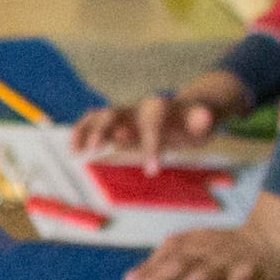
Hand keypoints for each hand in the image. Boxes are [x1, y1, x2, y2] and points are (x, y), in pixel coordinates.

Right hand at [73, 74, 247, 162]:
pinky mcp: (115, 123)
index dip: (150, 145)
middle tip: (97, 149)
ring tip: (76, 150)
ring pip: (99, 116)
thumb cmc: (194, 122)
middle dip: (104, 129)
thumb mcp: (204, 123)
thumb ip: (202, 120)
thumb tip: (203, 117)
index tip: (152, 171)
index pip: (151, 123)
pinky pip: (93, 123)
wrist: (187, 112)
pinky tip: (75, 149)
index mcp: (160, 108)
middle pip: (115, 112)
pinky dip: (82, 132)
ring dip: (87, 131)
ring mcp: (124, 114)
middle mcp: (137, 108)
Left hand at [127, 194, 279, 279]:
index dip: (148, 267)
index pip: (167, 253)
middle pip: (180, 263)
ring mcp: (230, 261)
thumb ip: (169, 257)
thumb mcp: (197, 243)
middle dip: (158, 277)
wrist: (272, 238)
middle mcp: (209, 249)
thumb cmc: (226, 246)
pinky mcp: (250, 274)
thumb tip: (134, 276)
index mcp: (195, 240)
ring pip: (204, 274)